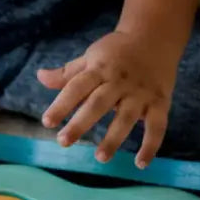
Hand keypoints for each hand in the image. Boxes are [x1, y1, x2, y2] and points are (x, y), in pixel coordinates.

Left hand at [38, 31, 177, 168]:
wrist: (155, 36)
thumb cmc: (116, 52)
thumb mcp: (90, 57)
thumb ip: (67, 73)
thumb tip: (40, 76)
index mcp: (99, 70)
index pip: (76, 87)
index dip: (62, 104)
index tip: (47, 122)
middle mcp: (119, 82)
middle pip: (98, 104)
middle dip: (80, 123)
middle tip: (63, 142)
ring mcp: (141, 93)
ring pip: (126, 118)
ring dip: (114, 138)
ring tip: (100, 158)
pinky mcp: (160, 102)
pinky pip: (157, 126)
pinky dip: (151, 145)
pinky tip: (141, 164)